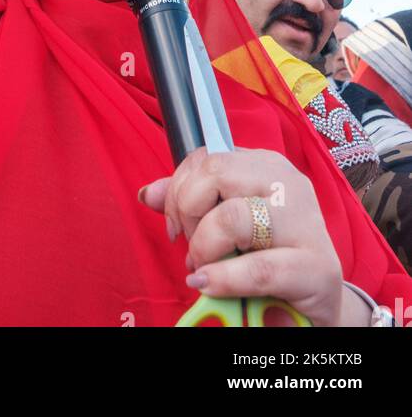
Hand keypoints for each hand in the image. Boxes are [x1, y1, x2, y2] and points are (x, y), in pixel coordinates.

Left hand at [140, 147, 344, 326]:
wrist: (315, 307)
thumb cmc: (267, 258)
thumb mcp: (226, 226)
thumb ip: (189, 206)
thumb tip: (147, 193)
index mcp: (265, 166)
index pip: (206, 157)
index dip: (178, 190)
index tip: (176, 225)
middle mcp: (287, 183)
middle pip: (215, 173)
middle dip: (188, 212)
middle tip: (191, 248)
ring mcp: (306, 223)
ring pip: (232, 217)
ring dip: (205, 249)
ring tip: (205, 270)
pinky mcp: (318, 268)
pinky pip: (258, 268)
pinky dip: (226, 279)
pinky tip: (210, 284)